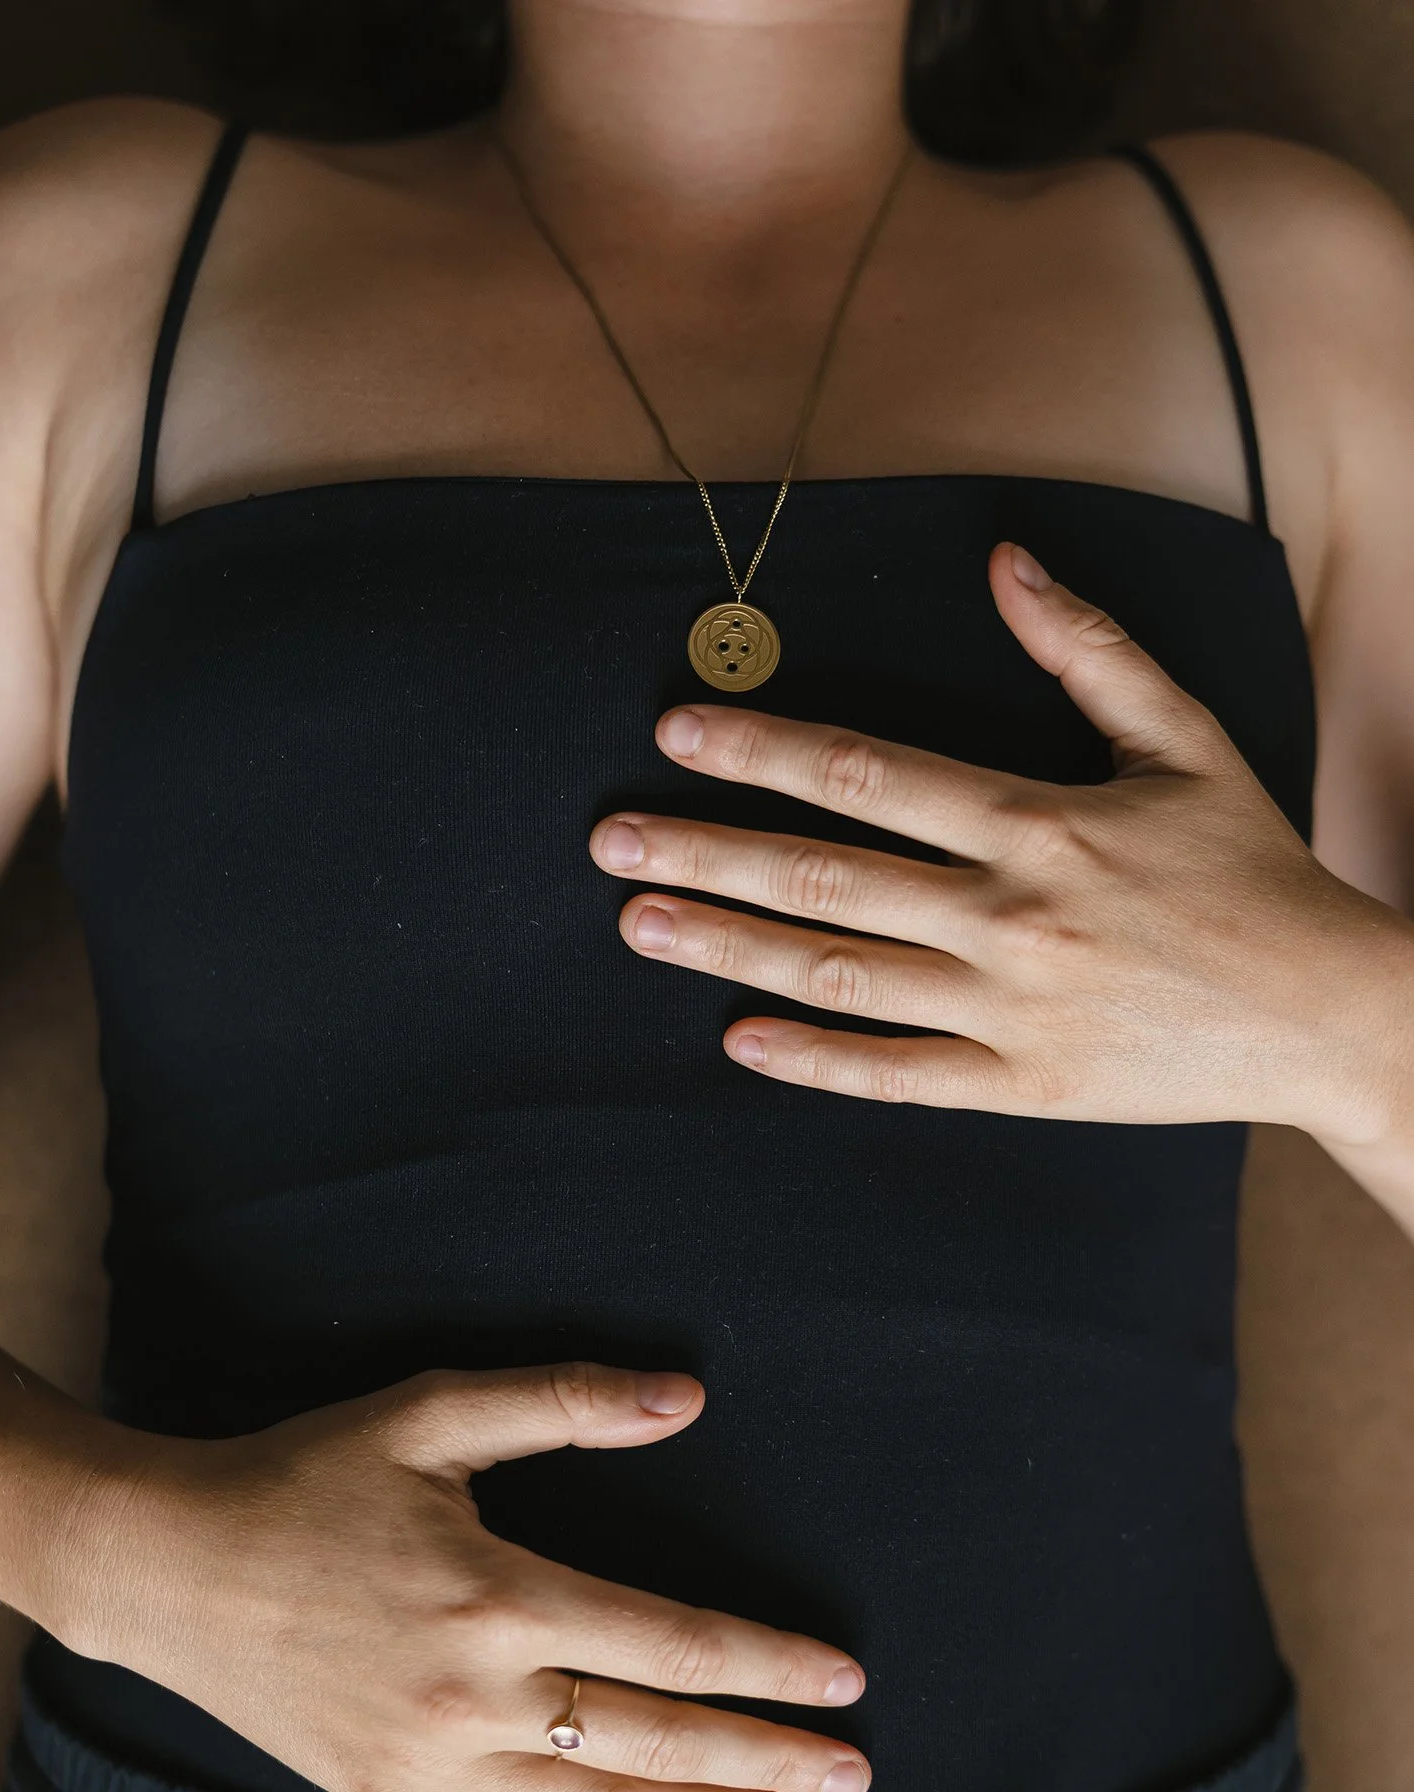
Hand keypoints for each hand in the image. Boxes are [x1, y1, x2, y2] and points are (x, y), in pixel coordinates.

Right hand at [61, 1362, 867, 1791]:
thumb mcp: (430, 1414)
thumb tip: (687, 1394)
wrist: (167, 1566)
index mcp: (495, 1595)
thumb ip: (564, 1401)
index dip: (767, 1666)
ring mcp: (429, 1765)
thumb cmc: (303, 1477)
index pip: (669, 1645)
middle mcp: (472, 1696)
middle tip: (856, 1776)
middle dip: (765, 1759)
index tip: (844, 1681)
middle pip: (653, 1743)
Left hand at [590, 542, 1411, 1140]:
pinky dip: (812, 1062)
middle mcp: (1010, 915)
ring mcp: (1010, 1011)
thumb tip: (1005, 558)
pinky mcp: (1022, 1089)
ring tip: (639, 924)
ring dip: (730, 947)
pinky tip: (736, 1040)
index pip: (867, 773)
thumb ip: (1090, 649)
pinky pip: (895, 1077)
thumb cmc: (1252, 869)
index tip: (678, 730)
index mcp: (1040, 822)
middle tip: (610, 839)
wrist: (1325, 1014)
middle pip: (825, 876)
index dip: (762, 747)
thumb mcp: (1186, 740)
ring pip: (840, 974)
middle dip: (706, 851)